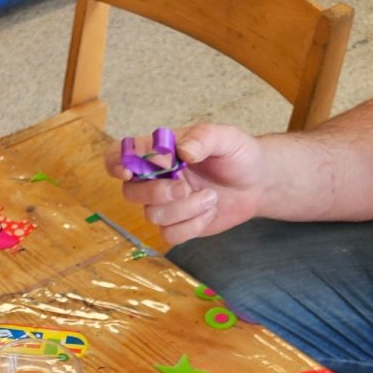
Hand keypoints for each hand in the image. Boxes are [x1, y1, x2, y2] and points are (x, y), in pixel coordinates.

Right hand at [106, 123, 267, 244]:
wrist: (257, 183)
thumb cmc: (237, 155)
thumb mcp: (226, 137)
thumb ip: (202, 137)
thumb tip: (182, 150)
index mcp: (159, 151)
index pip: (120, 155)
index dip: (116, 164)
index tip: (129, 171)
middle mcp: (155, 178)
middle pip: (130, 192)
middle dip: (157, 193)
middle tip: (185, 188)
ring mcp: (165, 204)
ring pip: (153, 216)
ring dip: (186, 208)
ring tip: (211, 197)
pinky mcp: (177, 226)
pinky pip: (170, 235)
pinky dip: (193, 225)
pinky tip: (209, 211)